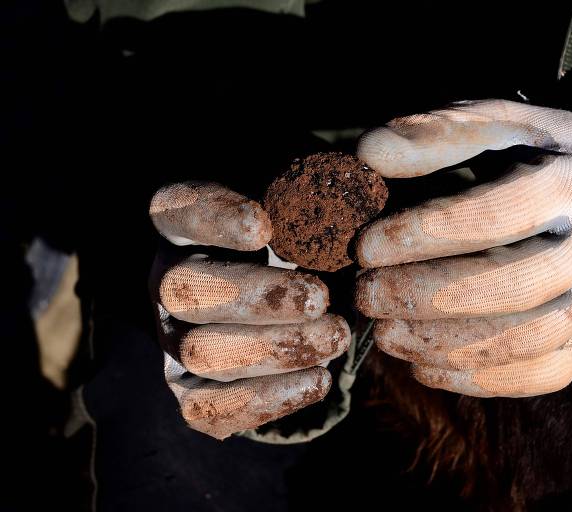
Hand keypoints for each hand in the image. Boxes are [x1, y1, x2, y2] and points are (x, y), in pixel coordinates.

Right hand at [149, 182, 349, 438]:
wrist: (292, 304)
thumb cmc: (302, 242)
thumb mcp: (308, 207)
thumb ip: (319, 191)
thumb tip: (361, 180)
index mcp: (183, 225)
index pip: (176, 210)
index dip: (213, 218)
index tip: (264, 225)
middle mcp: (168, 281)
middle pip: (185, 290)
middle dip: (258, 298)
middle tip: (321, 299)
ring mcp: (174, 339)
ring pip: (200, 352)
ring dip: (275, 350)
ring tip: (336, 338)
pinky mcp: (192, 389)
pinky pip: (209, 409)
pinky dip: (266, 399)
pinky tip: (320, 379)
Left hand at [354, 99, 571, 396]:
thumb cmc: (550, 156)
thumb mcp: (506, 125)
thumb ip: (438, 133)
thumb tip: (367, 154)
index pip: (496, 216)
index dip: (423, 235)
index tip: (366, 246)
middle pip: (508, 287)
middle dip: (423, 296)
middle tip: (365, 294)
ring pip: (522, 341)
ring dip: (440, 345)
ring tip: (384, 333)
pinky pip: (534, 375)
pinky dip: (472, 379)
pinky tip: (422, 366)